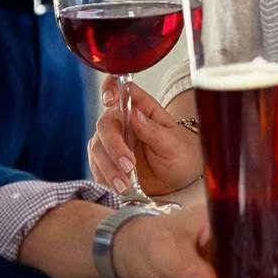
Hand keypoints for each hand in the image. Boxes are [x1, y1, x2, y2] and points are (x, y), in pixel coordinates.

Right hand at [89, 81, 203, 196]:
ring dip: (109, 168)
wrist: (180, 180)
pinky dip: (105, 178)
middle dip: (114, 147)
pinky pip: (96, 167)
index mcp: (142, 109)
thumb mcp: (173, 144)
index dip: (111, 89)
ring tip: (124, 185)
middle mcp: (123, 122)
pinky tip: (118, 188)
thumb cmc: (181, 154)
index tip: (109, 100)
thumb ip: (153, 130)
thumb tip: (134, 113)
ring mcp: (112, 142)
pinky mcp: (106, 161)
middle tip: (129, 166)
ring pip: (97, 148)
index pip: (122, 89)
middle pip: (106, 125)